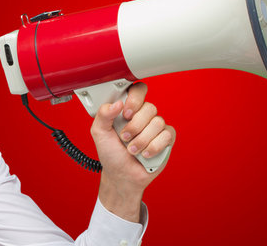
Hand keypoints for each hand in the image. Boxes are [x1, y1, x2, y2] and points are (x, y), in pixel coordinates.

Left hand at [89, 82, 175, 221]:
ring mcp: (156, 127)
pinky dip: (153, 147)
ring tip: (132, 150)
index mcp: (129, 109)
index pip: (139, 90)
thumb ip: (103, 114)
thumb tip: (117, 104)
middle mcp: (144, 116)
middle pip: (150, 107)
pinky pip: (167, 135)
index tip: (126, 114)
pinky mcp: (167, 140)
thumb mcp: (99, 133)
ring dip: (142, 140)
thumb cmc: (111, 154)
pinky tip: (145, 154)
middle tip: (125, 137)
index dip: (135, 99)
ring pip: (158, 123)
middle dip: (135, 126)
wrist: (122, 176)